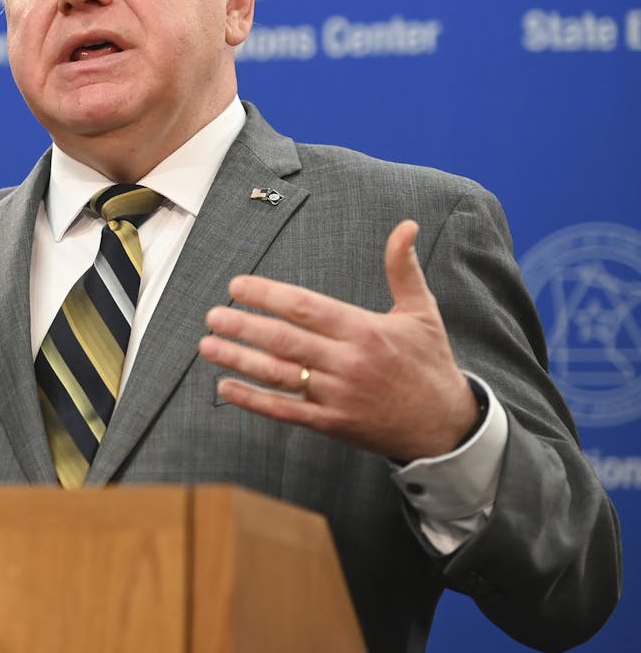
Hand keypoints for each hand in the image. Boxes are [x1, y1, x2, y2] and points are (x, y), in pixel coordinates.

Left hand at [198, 220, 477, 461]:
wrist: (444, 426)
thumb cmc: (429, 362)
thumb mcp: (422, 312)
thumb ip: (403, 269)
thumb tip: (405, 226)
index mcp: (365, 330)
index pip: (306, 307)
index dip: (268, 296)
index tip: (237, 286)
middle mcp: (349, 362)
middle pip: (285, 340)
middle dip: (244, 326)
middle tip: (212, 315)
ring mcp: (338, 395)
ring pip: (279, 375)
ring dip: (239, 360)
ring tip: (207, 345)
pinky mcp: (332, 423)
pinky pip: (285, 410)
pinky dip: (253, 400)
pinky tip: (226, 387)